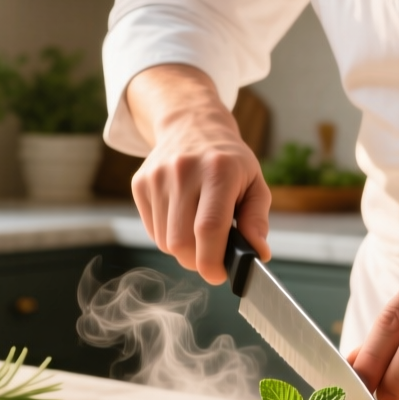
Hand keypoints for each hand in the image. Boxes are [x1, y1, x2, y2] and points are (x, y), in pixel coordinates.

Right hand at [128, 64, 270, 283]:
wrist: (192, 125)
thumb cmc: (229, 162)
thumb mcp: (254, 183)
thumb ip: (256, 220)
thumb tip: (258, 254)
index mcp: (218, 170)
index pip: (208, 228)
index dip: (213, 261)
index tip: (220, 274)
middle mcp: (183, 171)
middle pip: (181, 243)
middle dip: (198, 261)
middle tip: (212, 257)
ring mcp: (157, 177)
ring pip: (165, 242)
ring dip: (184, 250)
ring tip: (198, 232)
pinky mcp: (140, 184)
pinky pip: (153, 231)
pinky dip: (169, 237)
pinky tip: (182, 219)